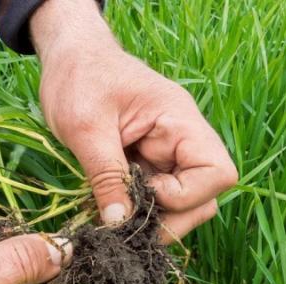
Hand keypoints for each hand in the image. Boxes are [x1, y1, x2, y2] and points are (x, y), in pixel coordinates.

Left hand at [31, 0, 237, 240]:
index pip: (217, 173)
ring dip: (153, 218)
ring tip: (114, 218)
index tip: (143, 196)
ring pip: (183, 202)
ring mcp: (168, 154)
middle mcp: (183, 140)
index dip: (185, 196)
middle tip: (124, 224)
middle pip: (204, 196)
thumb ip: (106, 177)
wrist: (68, 57)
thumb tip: (119, 224)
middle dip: (169, 218)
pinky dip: (139, 211)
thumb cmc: (78, 79)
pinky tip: (111, 210)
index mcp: (180, 121)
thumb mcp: (85, 129)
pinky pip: (158, 197)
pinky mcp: (150, 163)